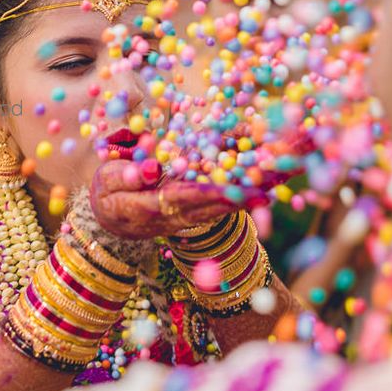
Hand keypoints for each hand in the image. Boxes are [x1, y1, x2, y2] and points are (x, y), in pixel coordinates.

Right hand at [89, 160, 273, 240]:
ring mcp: (191, 216)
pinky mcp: (198, 212)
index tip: (238, 188)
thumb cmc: (107, 194)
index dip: (213, 193)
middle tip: (276, 182)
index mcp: (154, 207)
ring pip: (228, 205)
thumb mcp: (106, 181)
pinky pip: (227, 203)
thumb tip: (149, 170)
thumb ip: (125, 175)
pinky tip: (273, 181)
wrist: (112, 221)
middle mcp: (179, 216)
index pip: (187, 198)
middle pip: (217, 205)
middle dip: (246, 193)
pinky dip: (250, 194)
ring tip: (285, 176)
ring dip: (255, 193)